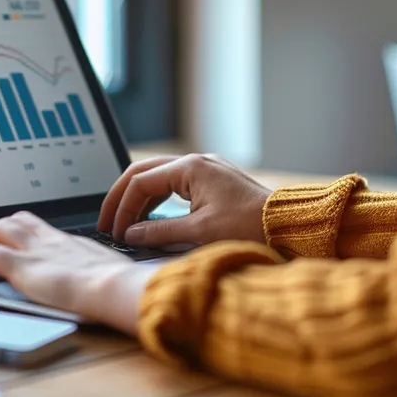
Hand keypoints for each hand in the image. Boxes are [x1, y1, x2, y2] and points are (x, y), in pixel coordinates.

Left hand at [0, 212, 156, 333]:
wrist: (114, 286)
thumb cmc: (119, 285)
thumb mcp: (111, 271)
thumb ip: (102, 271)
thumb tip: (113, 279)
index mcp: (71, 243)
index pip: (43, 228)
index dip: (28, 234)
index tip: (25, 248)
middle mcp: (51, 241)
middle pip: (19, 219)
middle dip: (4, 231)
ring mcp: (34, 251)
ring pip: (0, 228)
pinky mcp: (21, 266)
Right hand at [98, 154, 272, 246]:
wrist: (289, 226)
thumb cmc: (250, 226)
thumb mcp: (200, 231)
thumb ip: (160, 231)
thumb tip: (131, 233)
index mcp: (190, 168)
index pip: (140, 182)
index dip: (122, 207)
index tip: (114, 231)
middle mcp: (196, 163)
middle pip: (144, 173)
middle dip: (122, 198)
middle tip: (106, 221)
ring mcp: (205, 171)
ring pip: (158, 179)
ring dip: (139, 200)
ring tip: (125, 224)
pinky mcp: (213, 183)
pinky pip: (174, 186)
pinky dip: (157, 201)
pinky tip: (150, 218)